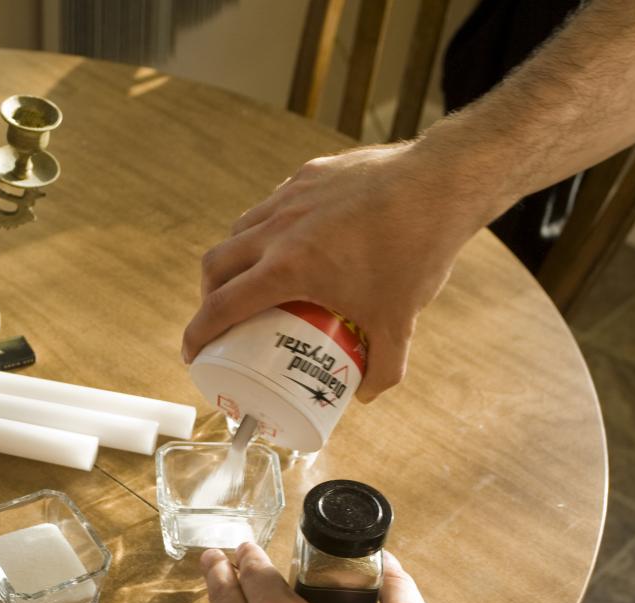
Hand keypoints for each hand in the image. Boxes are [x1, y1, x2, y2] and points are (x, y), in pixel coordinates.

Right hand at [181, 142, 486, 400]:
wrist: (441, 183)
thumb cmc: (416, 251)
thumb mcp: (399, 322)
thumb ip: (384, 368)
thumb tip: (367, 395)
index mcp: (287, 268)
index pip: (222, 307)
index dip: (199, 334)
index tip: (193, 353)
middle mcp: (278, 229)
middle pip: (216, 265)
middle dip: (208, 296)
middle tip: (221, 318)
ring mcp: (291, 197)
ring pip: (240, 230)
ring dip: (234, 260)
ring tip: (251, 280)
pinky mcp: (309, 174)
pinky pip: (273, 205)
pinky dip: (268, 229)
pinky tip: (290, 241)